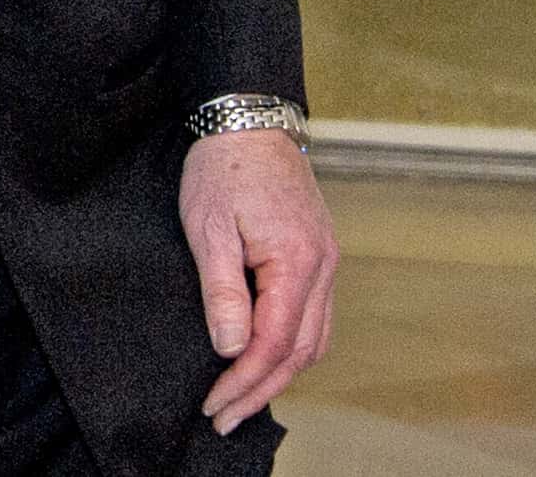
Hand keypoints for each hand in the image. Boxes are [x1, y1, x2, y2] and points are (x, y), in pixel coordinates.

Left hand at [181, 129, 337, 434]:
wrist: (248, 118)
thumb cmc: (222, 167)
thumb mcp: (207, 227)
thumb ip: (222, 290)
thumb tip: (230, 348)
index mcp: (297, 261)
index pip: (275, 343)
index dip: (243, 381)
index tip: (214, 405)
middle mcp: (323, 267)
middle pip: (302, 351)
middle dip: (261, 389)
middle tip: (224, 416)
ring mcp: (327, 261)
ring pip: (315, 338)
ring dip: (281, 372)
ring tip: (241, 397)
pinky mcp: (319, 254)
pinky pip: (315, 316)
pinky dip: (293, 346)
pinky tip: (266, 356)